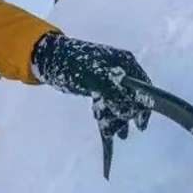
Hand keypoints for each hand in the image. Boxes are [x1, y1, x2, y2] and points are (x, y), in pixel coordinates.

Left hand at [31, 33, 152, 174]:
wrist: (48, 58)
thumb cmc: (74, 64)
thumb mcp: (97, 79)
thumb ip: (115, 95)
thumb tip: (130, 113)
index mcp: (125, 62)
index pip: (143, 87)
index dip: (143, 106)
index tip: (140, 125)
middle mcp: (120, 69)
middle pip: (131, 96)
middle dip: (127, 115)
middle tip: (122, 134)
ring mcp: (108, 77)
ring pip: (118, 101)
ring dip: (116, 118)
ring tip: (111, 133)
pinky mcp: (96, 85)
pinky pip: (106, 102)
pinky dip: (106, 113)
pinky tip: (103, 123)